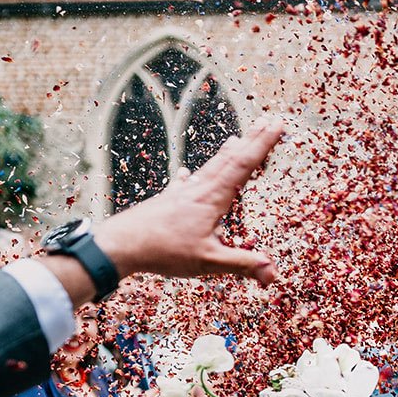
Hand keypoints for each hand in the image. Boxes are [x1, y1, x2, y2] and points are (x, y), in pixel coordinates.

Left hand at [91, 118, 284, 288]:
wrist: (120, 245)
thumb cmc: (164, 251)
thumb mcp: (208, 262)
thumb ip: (242, 265)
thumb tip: (273, 274)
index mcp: (212, 198)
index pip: (244, 165)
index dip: (262, 145)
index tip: (278, 126)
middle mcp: (198, 189)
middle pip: (229, 159)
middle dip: (250, 140)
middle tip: (266, 122)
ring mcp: (180, 193)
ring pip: (209, 167)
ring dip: (226, 154)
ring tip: (235, 140)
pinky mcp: (166, 202)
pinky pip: (184, 184)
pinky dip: (191, 176)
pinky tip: (187, 174)